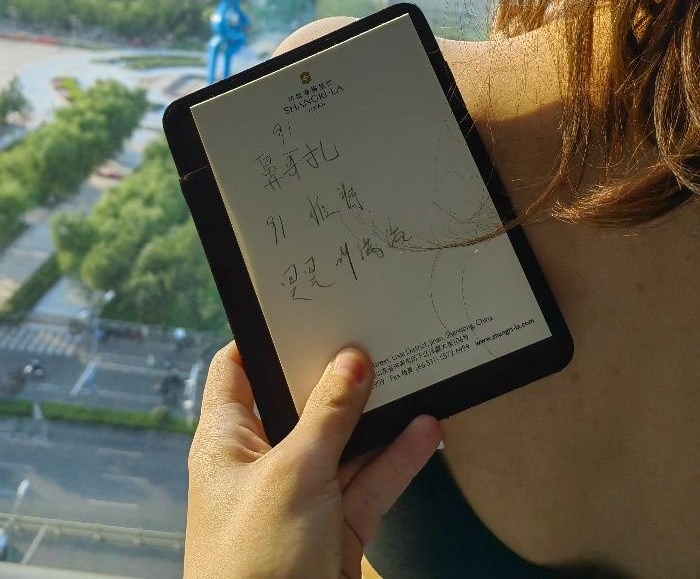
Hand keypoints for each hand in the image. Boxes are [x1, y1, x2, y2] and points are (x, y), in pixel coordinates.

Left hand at [184, 342, 442, 578]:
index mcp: (227, 441)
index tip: (301, 308)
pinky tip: (426, 432)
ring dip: (378, 416)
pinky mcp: (334, 527)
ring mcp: (301, 495)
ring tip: (412, 374)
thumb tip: (351, 360)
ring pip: (343, 442)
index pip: (237, 371)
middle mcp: (262, 461)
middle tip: (371, 332)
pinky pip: (369, 481)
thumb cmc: (254, 564)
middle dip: (336, 374)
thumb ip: (327, 415)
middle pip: (300, 403)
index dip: (265, 338)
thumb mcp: (293, 474)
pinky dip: (396, 459)